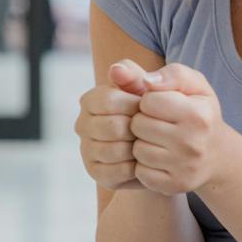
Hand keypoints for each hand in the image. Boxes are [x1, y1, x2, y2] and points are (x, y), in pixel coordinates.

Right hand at [73, 60, 152, 190]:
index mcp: (90, 99)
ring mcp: (86, 149)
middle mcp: (82, 124)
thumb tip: (116, 70)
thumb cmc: (153, 111)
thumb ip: (134, 76)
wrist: (159, 146)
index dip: (134, 105)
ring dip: (137, 148)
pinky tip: (143, 159)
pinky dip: (135, 166)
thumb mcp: (147, 90)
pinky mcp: (95, 172)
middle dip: (137, 129)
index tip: (149, 109)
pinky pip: (118, 170)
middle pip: (112, 127)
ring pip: (114, 150)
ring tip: (147, 143)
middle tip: (151, 129)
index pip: (108, 100)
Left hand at [128, 63, 225, 195]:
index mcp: (198, 114)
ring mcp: (184, 167)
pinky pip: (140, 173)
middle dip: (143, 121)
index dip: (149, 101)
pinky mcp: (175, 186)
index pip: (148, 101)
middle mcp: (193, 143)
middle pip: (139, 125)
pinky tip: (158, 158)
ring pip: (137, 150)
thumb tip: (146, 81)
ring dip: (142, 143)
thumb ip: (171, 74)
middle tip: (158, 124)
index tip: (160, 105)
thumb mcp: (194, 85)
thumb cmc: (200, 112)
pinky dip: (144, 165)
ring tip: (158, 140)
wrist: (218, 155)